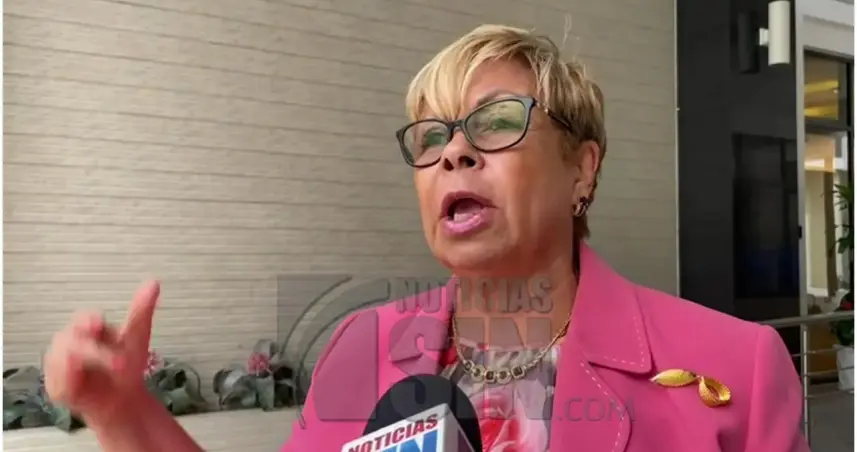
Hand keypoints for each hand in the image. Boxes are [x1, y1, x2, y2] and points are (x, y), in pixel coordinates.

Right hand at [44, 281, 160, 426]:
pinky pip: (58, 382)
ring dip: (89, 366)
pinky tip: (84, 384)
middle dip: (94, 350)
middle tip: (120, 361)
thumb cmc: (126, 365)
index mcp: (86, 328)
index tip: (98, 323)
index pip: (83, 319)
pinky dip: (71, 381)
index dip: (88, 321)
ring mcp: (58, 366)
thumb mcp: (137, 337)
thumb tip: (153, 282)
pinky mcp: (56, 388)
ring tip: (117, 369)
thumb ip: (141, 311)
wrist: (124, 399)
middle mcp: (67, 344)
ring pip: (63, 360)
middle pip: (72, 340)